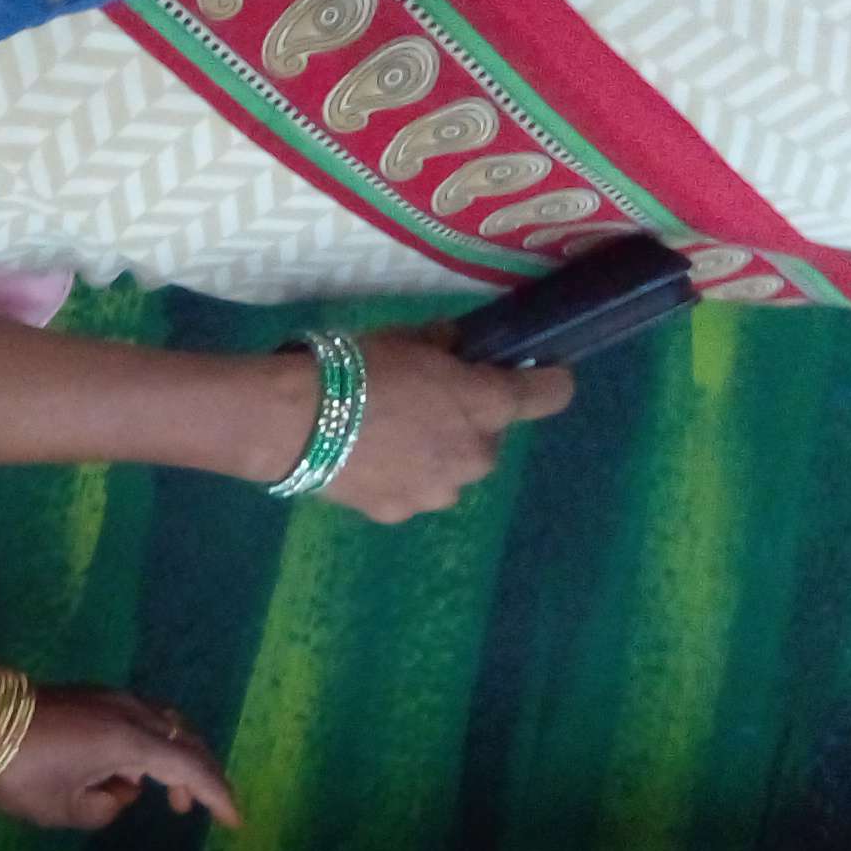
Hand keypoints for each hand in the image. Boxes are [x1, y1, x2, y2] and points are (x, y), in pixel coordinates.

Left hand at [0, 685, 243, 834]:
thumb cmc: (13, 774)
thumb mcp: (62, 810)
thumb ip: (104, 810)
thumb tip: (119, 794)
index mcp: (128, 740)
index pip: (189, 768)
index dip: (216, 796)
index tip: (234, 821)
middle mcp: (128, 710)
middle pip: (183, 739)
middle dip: (199, 776)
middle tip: (200, 809)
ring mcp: (108, 697)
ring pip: (161, 726)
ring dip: (168, 761)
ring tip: (160, 798)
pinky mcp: (89, 696)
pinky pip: (136, 720)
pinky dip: (144, 747)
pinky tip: (124, 775)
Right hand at [316, 329, 570, 522]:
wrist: (297, 421)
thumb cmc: (360, 367)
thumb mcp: (410, 338)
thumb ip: (445, 347)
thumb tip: (451, 350)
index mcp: (489, 403)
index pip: (552, 394)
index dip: (546, 380)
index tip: (529, 372)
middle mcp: (476, 455)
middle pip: (490, 439)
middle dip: (467, 425)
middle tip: (425, 408)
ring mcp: (438, 491)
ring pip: (452, 472)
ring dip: (435, 458)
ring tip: (389, 442)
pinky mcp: (399, 512)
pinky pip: (413, 492)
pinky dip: (399, 479)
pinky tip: (366, 463)